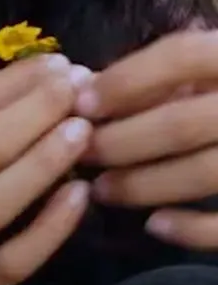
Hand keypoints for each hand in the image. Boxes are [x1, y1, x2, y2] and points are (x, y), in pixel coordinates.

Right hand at [0, 54, 93, 284]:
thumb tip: (17, 92)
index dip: (13, 83)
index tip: (54, 64)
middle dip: (38, 110)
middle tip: (82, 87)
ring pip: (0, 197)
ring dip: (47, 158)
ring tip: (84, 129)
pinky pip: (22, 252)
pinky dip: (53, 222)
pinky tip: (79, 194)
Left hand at [85, 27, 217, 246]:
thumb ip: (178, 72)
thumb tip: (94, 84)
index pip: (183, 55)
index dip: (126, 79)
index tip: (80, 102)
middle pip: (182, 123)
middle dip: (120, 141)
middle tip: (80, 154)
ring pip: (204, 172)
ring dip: (143, 184)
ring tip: (101, 190)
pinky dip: (193, 228)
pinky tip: (155, 225)